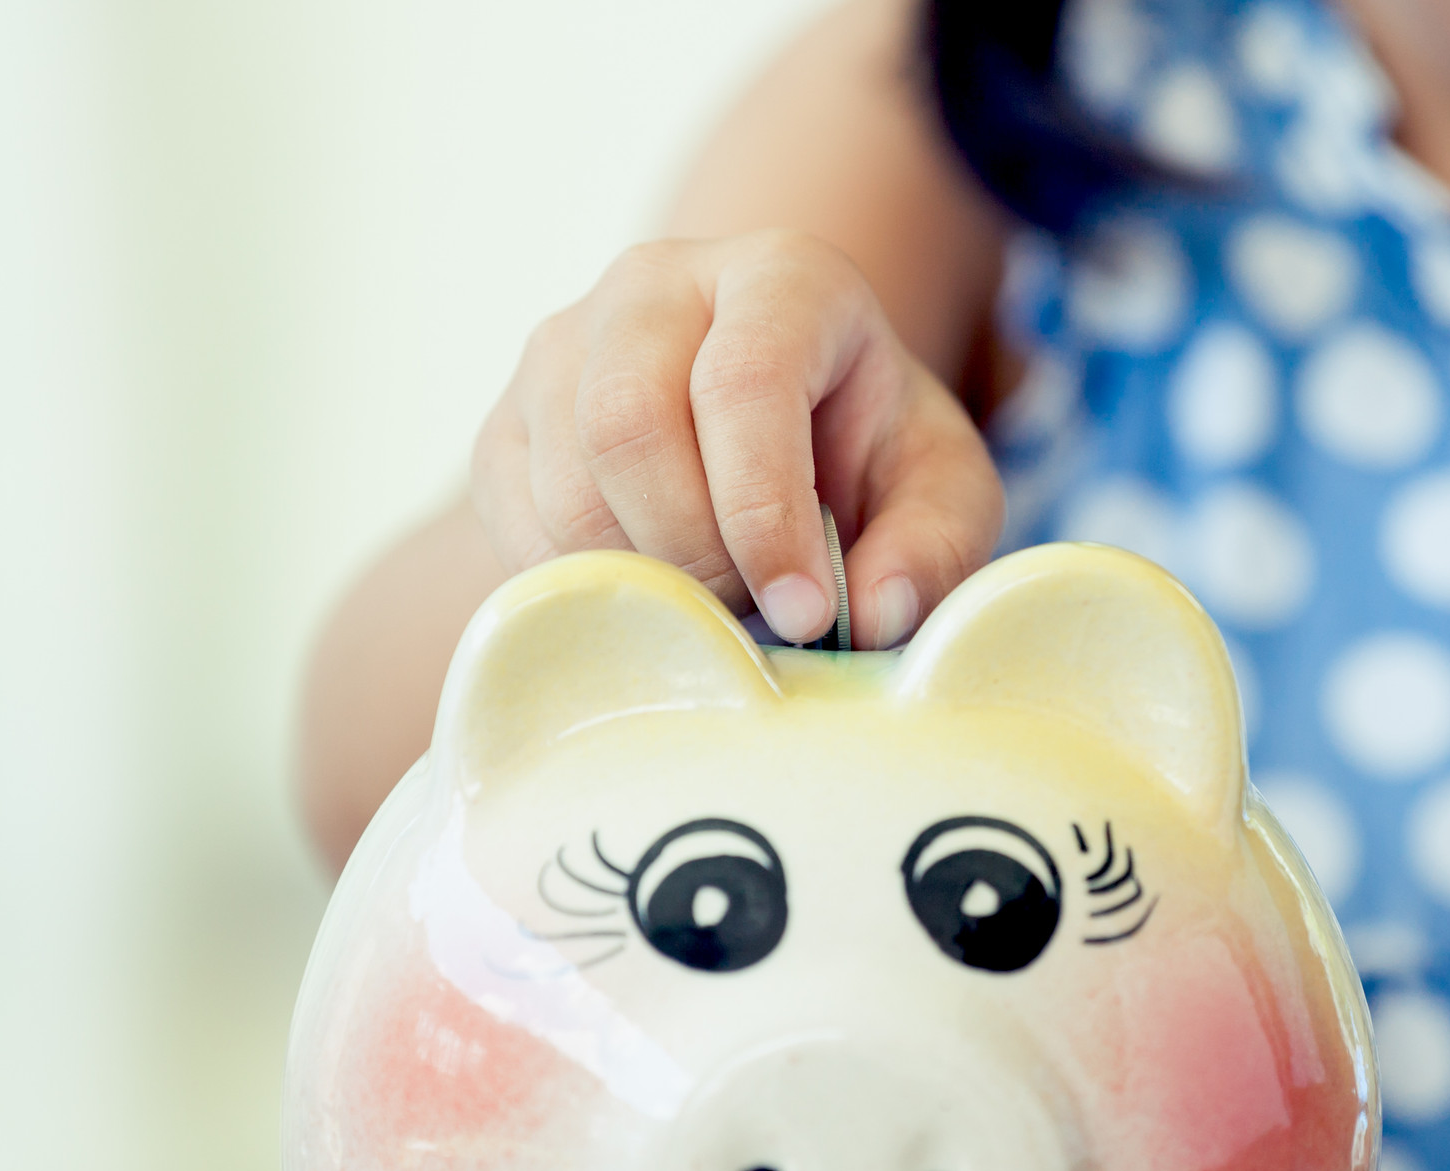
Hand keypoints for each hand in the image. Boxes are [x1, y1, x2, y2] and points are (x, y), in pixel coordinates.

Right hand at [471, 229, 1002, 647]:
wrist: (768, 444)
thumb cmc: (866, 457)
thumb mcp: (942, 492)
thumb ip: (934, 546)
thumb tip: (877, 610)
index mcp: (782, 277)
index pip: (744, 380)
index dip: (767, 513)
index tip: (807, 613)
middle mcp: (656, 285)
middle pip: (628, 422)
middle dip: (696, 553)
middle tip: (754, 615)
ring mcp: (564, 346)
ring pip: (565, 484)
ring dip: (645, 579)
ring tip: (717, 602)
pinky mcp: (506, 423)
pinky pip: (519, 524)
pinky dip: (590, 589)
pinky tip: (656, 596)